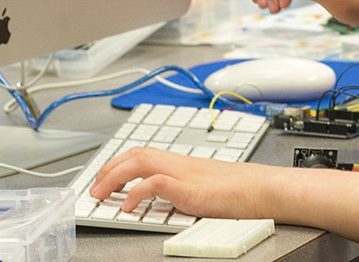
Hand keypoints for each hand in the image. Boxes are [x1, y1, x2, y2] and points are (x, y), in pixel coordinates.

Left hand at [90, 146, 278, 219]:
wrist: (264, 189)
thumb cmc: (242, 191)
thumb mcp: (206, 186)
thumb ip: (184, 188)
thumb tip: (166, 195)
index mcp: (183, 162)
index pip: (144, 152)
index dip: (120, 162)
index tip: (103, 175)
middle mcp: (181, 163)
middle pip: (136, 153)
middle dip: (110, 167)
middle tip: (94, 185)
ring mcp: (185, 174)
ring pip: (141, 161)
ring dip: (115, 176)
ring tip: (100, 193)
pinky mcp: (190, 189)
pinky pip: (156, 183)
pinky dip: (137, 192)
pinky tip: (127, 206)